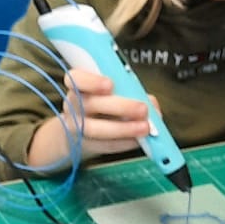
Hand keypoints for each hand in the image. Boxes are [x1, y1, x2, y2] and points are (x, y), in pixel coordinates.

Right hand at [27, 66, 154, 170]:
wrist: (80, 132)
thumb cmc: (102, 105)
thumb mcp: (113, 92)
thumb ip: (131, 92)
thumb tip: (151, 102)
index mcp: (79, 85)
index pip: (76, 78)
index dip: (91, 81)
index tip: (110, 85)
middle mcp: (73, 105)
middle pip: (91, 104)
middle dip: (119, 106)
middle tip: (143, 109)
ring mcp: (76, 127)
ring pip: (95, 129)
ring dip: (123, 129)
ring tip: (144, 128)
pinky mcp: (85, 145)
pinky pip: (104, 145)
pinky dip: (123, 143)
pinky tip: (137, 140)